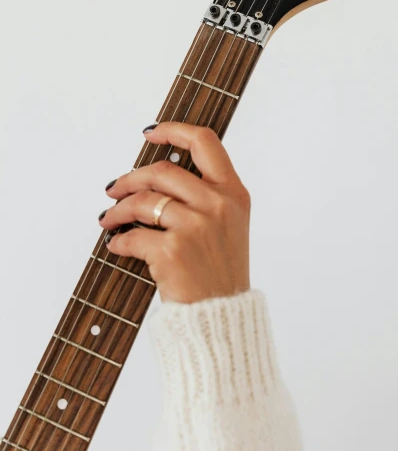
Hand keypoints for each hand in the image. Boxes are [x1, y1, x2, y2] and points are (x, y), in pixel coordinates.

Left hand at [99, 122, 250, 303]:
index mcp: (234, 192)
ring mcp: (196, 226)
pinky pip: (134, 235)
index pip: (205, 142)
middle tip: (114, 190)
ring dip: (118, 210)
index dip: (174, 130)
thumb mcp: (230, 224)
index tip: (150, 133)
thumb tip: (158, 175)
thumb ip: (206, 194)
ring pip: (143, 201)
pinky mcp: (173, 250)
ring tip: (109, 220)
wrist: (223, 319)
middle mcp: (218, 204)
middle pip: (162, 171)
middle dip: (130, 178)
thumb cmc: (221, 274)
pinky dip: (120, 240)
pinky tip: (118, 245)